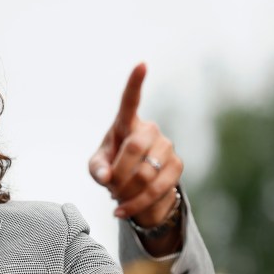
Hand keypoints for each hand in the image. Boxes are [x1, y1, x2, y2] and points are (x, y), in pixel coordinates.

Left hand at [88, 63, 182, 254]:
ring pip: (145, 173)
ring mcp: (167, 146)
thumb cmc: (110, 168)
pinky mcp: (177, 166)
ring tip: (115, 199)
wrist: (134, 188)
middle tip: (108, 188)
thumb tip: (106, 177)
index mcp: (125, 124)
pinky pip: (157, 188)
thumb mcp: (96, 168)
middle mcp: (150, 130)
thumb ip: (96, 170)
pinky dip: (135, 203)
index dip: (135, 83)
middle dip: (117, 173)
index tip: (141, 64)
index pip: (130, 101)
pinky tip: (122, 210)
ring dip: (126, 191)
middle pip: (133, 149)